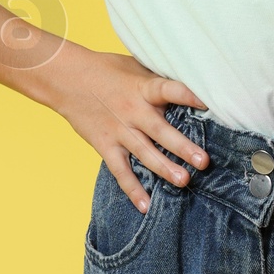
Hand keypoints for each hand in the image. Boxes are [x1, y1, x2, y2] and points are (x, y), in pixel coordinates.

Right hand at [41, 48, 210, 210]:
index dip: (188, 96)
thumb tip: (191, 82)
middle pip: (160, 131)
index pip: (168, 90)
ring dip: (164, 168)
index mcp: (143, 88)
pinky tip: (146, 206)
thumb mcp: (135, 67)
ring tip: (183, 181)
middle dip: (182, 147)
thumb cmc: (106, 70)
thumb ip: (158, 80)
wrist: (65, 78)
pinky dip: (132, 188)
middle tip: (203, 161)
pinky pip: (120, 171)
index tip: (207, 103)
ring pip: (144, 153)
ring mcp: (119, 131)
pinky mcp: (106, 146)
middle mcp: (133, 111)